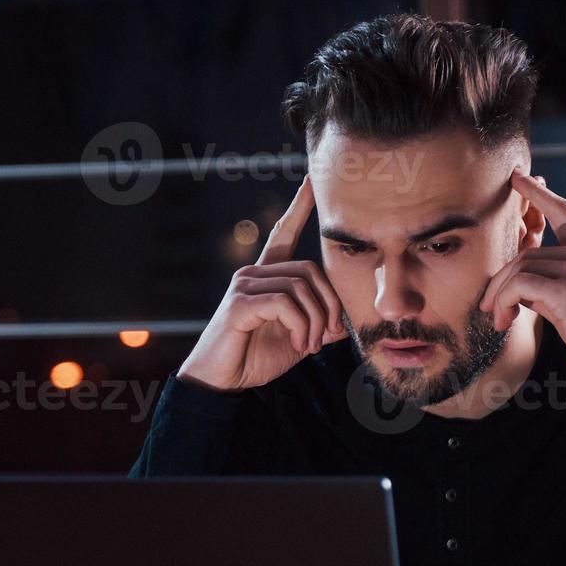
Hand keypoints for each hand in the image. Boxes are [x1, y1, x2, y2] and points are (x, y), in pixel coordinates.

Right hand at [178, 177, 346, 391]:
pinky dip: (301, 326)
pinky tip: (299, 344)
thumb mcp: (297, 340)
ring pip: (300, 287)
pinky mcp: (239, 304)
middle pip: (309, 269)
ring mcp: (244, 286)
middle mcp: (253, 274)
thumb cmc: (254, 358)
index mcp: (266, 277)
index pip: (283, 234)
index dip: (298, 208)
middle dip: (330, 304)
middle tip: (330, 335)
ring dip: (316, 321)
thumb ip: (319, 325)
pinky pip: (284, 303)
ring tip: (311, 346)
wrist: (221, 382)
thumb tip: (344, 322)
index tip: (310, 183)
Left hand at [479, 172, 565, 362]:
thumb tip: (514, 280)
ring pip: (520, 268)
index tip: (519, 178)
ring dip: (500, 296)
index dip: (539, 194)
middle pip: (527, 253)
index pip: (565, 212)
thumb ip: (555, 277)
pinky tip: (504, 320)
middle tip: (489, 307)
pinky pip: (519, 285)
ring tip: (498, 319)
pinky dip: (504, 301)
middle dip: (501, 281)